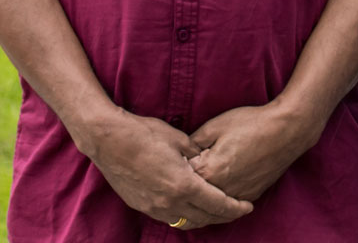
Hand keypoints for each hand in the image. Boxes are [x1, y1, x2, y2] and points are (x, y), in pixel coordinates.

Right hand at [80, 108, 252, 229]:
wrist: (109, 141)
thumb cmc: (146, 134)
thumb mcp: (180, 139)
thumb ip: (197, 154)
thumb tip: (209, 160)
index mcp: (183, 185)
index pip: (217, 204)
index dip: (234, 208)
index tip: (248, 207)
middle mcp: (169, 202)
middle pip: (204, 218)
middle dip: (223, 215)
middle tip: (236, 209)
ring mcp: (154, 207)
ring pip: (185, 221)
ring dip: (203, 217)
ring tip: (215, 209)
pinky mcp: (141, 206)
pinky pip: (169, 217)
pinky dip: (184, 214)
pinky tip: (189, 206)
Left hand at [188, 103, 317, 201]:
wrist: (286, 131)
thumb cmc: (251, 123)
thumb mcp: (216, 125)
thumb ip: (194, 141)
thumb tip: (181, 153)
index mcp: (208, 171)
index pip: (181, 179)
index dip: (175, 171)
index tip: (171, 164)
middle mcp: (220, 190)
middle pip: (193, 200)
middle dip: (184, 191)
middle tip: (176, 182)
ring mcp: (237, 196)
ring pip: (211, 211)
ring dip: (200, 204)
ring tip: (191, 194)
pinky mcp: (250, 197)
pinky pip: (228, 208)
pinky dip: (219, 205)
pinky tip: (214, 196)